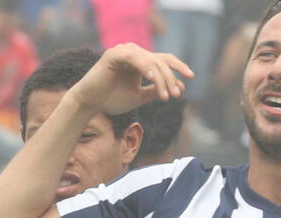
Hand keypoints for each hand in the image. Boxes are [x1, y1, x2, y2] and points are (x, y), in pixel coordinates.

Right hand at [67, 43, 193, 115]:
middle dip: (171, 79)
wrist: (90, 103)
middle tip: (176, 95)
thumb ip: (157, 91)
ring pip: (151, 61)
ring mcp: (124, 52)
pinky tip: (153, 78)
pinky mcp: (114, 54)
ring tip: (166, 95)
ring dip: (161, 78)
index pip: (165, 60)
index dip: (179, 67)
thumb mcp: (140, 96)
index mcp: (142, 61)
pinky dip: (145, 67)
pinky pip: (134, 58)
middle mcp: (134, 53)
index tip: (190, 78)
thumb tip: (179, 88)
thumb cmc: (112, 99)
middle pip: (161, 61)